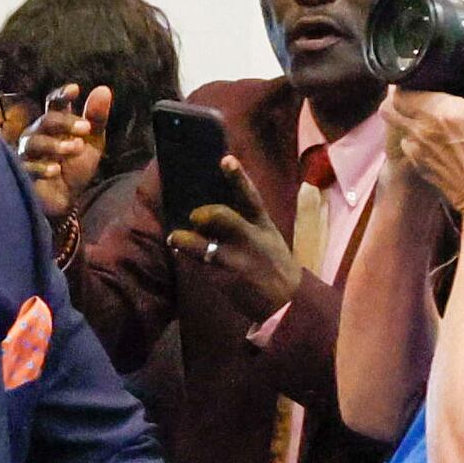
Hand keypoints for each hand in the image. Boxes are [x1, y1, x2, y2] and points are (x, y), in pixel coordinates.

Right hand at [17, 84, 109, 217]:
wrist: (66, 201)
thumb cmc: (75, 167)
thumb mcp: (92, 142)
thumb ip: (96, 118)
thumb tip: (103, 89)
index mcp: (55, 124)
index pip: (54, 103)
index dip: (62, 95)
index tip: (75, 90)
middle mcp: (38, 134)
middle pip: (46, 120)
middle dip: (65, 122)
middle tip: (86, 128)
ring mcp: (28, 154)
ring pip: (34, 142)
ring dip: (55, 144)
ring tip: (76, 148)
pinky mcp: (24, 174)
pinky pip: (27, 167)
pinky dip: (41, 167)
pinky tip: (55, 170)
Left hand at [168, 154, 302, 322]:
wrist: (288, 302)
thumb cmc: (274, 264)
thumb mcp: (269, 237)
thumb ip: (247, 221)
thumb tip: (216, 207)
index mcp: (263, 225)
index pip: (251, 196)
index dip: (237, 177)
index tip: (225, 159)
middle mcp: (250, 240)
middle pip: (222, 217)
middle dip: (204, 213)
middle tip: (194, 216)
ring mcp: (236, 260)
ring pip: (203, 245)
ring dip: (184, 239)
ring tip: (175, 237)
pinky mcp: (224, 279)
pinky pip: (200, 264)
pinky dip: (188, 257)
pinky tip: (180, 252)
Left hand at [383, 33, 463, 221]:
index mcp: (436, 112)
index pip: (398, 89)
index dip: (404, 79)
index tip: (420, 72)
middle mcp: (419, 132)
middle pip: (389, 107)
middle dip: (399, 95)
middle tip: (421, 88)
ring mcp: (418, 153)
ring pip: (396, 127)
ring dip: (405, 116)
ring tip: (428, 108)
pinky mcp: (422, 169)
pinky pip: (408, 146)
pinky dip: (414, 136)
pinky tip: (435, 133)